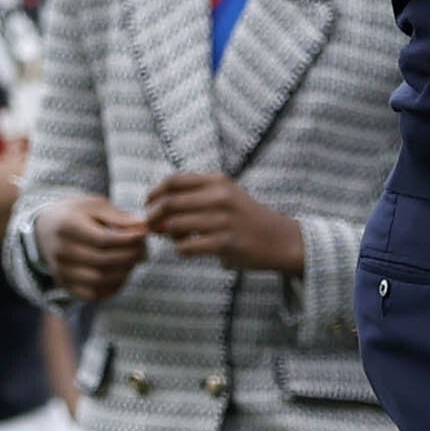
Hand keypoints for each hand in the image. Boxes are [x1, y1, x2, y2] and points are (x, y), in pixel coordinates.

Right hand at [40, 194, 150, 303]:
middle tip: (144, 248)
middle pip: (103, 261)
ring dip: (124, 272)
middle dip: (130, 256)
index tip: (144, 233)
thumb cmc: (76, 214)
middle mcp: (60, 251)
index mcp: (66, 226)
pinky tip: (122, 272)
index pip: (103, 239)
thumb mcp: (95, 205)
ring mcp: (61, 271)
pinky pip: (93, 294)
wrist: (45, 229)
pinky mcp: (65, 285)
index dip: (128, 239)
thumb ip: (119, 216)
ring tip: (134, 259)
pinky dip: (113, 286)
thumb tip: (144, 226)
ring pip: (100, 280)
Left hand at [141, 171, 306, 275]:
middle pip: (169, 203)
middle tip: (152, 226)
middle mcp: (220, 197)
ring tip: (175, 237)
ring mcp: (223, 221)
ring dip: (167, 234)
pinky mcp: (225, 243)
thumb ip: (196, 194)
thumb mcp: (226, 194)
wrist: (280, 239)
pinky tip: (189, 249)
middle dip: (154, 216)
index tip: (148, 204)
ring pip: (174, 226)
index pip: (173, 181)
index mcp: (218, 181)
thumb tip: (156, 205)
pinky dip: (181, 249)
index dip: (154, 193)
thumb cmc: (246, 218)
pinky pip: (187, 247)